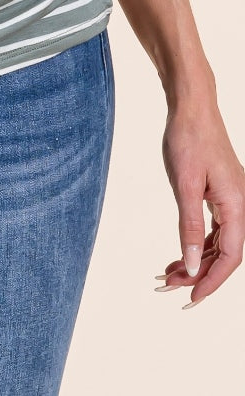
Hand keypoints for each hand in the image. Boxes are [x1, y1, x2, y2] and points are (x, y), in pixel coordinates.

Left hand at [156, 98, 244, 305]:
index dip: (211, 281)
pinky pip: (213, 228)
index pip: (230, 258)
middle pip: (224, 254)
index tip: (190, 298)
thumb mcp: (185, 184)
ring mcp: (231, 200)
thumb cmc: (188, 139)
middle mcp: (239, 206)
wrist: (191, 106)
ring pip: (218, 243)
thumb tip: (193, 266)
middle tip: (167, 286)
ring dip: (196, 260)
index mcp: (236, 205)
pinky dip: (196, 243)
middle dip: (199, 274)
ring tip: (168, 273)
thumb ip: (190, 226)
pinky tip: (179, 253)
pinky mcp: (220, 194)